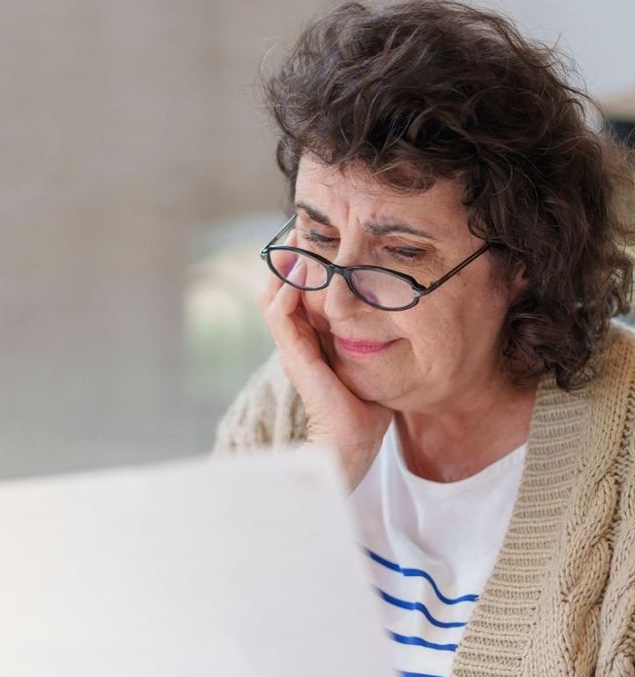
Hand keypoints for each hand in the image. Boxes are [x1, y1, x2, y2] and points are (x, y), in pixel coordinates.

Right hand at [260, 241, 390, 486]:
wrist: (350, 446)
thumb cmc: (367, 411)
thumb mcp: (375, 363)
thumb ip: (380, 337)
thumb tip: (408, 310)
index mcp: (312, 339)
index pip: (298, 292)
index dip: (305, 262)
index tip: (323, 234)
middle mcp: (297, 340)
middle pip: (281, 285)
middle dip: (290, 254)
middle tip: (304, 222)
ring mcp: (292, 348)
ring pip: (274, 294)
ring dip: (284, 265)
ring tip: (298, 235)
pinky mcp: (294, 356)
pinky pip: (280, 315)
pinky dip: (287, 289)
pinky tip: (301, 269)